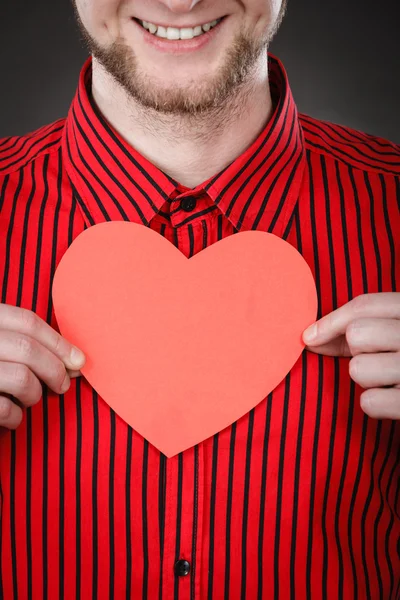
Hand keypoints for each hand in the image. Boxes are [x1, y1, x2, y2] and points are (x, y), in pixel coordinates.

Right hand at [0, 304, 84, 429]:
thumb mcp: (1, 347)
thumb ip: (26, 346)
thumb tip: (76, 361)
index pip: (26, 321)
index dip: (58, 341)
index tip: (78, 360)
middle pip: (28, 349)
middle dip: (55, 369)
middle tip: (62, 385)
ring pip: (21, 379)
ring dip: (35, 394)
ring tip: (30, 399)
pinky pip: (4, 409)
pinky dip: (16, 417)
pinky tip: (12, 418)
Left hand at [303, 293, 399, 418]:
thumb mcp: (399, 331)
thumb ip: (363, 328)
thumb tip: (310, 338)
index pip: (366, 305)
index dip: (330, 321)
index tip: (309, 337)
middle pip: (358, 334)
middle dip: (357, 350)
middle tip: (379, 357)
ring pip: (359, 369)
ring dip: (367, 379)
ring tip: (390, 380)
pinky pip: (369, 402)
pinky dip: (377, 406)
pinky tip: (395, 401)